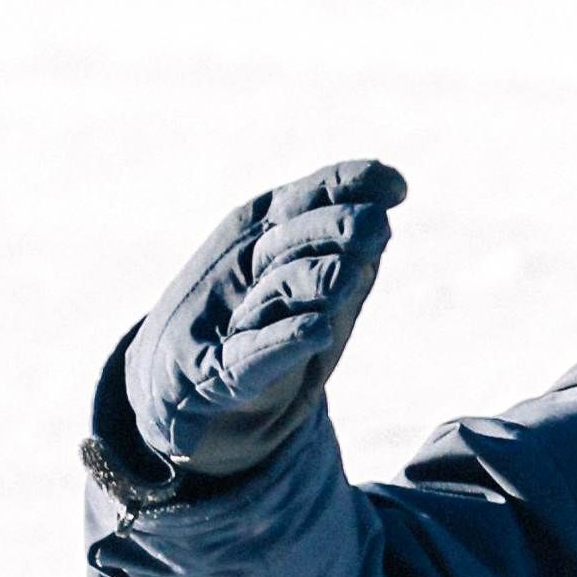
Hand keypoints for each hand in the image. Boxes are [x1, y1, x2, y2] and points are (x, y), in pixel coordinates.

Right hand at [110, 160, 403, 493]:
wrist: (179, 390)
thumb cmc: (255, 323)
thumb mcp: (301, 279)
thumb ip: (342, 250)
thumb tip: (389, 209)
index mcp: (263, 231)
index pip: (308, 199)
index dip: (350, 187)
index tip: (397, 188)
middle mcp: (243, 265)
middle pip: (292, 240)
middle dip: (335, 231)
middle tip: (377, 227)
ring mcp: (229, 319)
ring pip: (278, 291)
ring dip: (314, 281)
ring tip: (348, 276)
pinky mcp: (218, 375)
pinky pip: (254, 354)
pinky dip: (285, 341)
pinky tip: (318, 331)